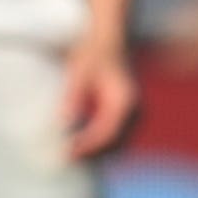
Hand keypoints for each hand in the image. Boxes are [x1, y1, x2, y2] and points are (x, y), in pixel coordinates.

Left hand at [58, 26, 140, 158]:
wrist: (107, 40)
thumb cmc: (93, 53)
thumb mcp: (79, 71)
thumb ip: (73, 95)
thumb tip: (64, 121)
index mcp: (124, 99)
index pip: (107, 131)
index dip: (87, 145)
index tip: (67, 151)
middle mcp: (134, 109)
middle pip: (115, 143)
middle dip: (91, 153)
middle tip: (65, 158)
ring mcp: (133, 113)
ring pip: (117, 143)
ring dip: (96, 152)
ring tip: (71, 154)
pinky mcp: (127, 115)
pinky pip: (116, 136)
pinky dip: (100, 144)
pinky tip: (80, 144)